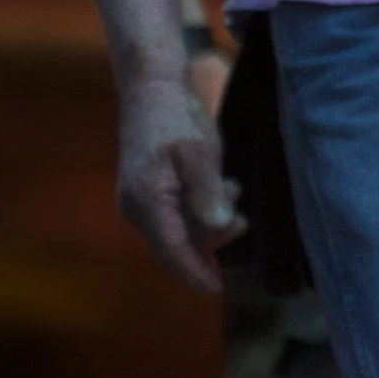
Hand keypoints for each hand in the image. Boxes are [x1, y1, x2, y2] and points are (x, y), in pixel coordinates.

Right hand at [117, 70, 243, 292]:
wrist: (153, 87)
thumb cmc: (175, 116)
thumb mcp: (199, 151)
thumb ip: (207, 190)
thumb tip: (217, 227)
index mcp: (146, 201)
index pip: (172, 251)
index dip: (195, 273)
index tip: (216, 290)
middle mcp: (138, 208)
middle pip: (179, 245)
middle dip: (213, 239)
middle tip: (240, 217)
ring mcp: (143, 201)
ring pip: (184, 230)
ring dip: (212, 219)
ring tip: (228, 185)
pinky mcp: (153, 193)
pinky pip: (181, 215)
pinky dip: (205, 208)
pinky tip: (222, 183)